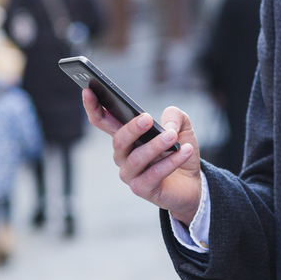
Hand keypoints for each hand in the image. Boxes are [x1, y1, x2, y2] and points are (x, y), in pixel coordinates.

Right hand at [83, 89, 201, 224]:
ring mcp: (130, 174)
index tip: (88, 90)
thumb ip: (174, 116)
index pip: (102, 120)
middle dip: (132, 128)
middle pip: (118, 140)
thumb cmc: (180, 150)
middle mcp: (123, 155)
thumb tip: (166, 127)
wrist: (192, 182)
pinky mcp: (142, 189)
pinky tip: (185, 151)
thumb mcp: (181, 126)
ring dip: (155, 146)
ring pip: (136, 158)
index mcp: (126, 136)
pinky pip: (154, 174)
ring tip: (172, 136)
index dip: (92, 107)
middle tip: (147, 118)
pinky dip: (171, 161)